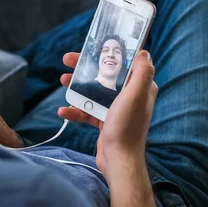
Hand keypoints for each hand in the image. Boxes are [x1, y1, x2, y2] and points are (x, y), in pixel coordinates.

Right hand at [58, 51, 157, 175]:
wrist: (118, 160)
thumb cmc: (126, 128)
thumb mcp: (135, 96)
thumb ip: (142, 73)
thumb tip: (144, 52)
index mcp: (140, 87)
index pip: (124, 62)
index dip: (108, 52)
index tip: (92, 47)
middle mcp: (130, 96)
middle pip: (106, 74)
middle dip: (86, 67)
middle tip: (68, 60)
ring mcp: (117, 108)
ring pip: (94, 90)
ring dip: (77, 86)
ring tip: (62, 81)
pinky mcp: (106, 120)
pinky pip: (88, 110)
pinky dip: (76, 109)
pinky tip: (63, 110)